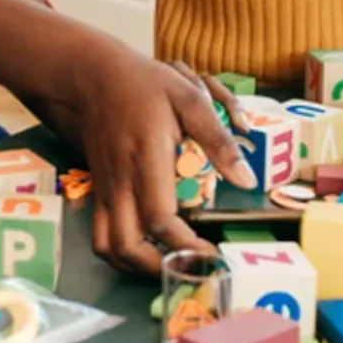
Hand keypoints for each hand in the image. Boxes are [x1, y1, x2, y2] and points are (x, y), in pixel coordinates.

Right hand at [68, 37, 257, 273]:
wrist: (95, 75)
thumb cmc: (144, 84)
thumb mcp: (189, 98)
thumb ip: (217, 140)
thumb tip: (247, 179)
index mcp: (146, 160)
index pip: (161, 220)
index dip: (186, 245)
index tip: (212, 253)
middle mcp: (121, 181)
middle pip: (130, 245)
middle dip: (161, 266)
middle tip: (192, 265)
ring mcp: (105, 187)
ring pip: (109, 246)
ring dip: (137, 265)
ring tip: (168, 262)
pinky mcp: (98, 187)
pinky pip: (99, 233)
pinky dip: (119, 252)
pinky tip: (143, 247)